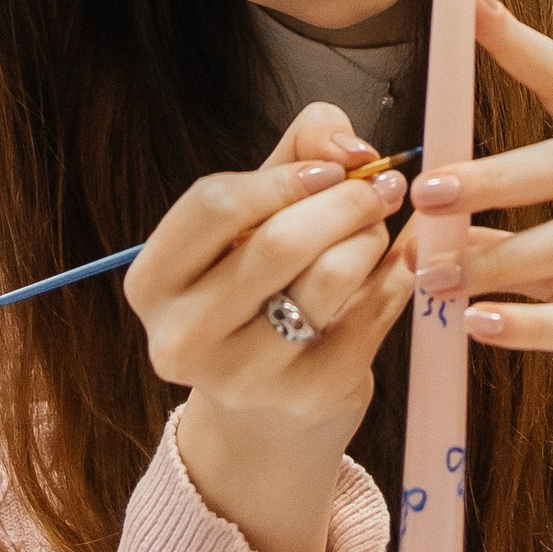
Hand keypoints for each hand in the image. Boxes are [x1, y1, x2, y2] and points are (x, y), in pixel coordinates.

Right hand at [134, 139, 417, 551]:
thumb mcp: (258, 212)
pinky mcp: (307, 399)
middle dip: (345, 201)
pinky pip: (371, 315)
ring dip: (370, 238)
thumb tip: (354, 146)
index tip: (333, 167)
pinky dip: (396, 277)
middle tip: (382, 187)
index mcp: (154, 281)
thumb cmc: (259, 285)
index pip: (215, 204)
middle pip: (279, 242)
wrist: (268, 405)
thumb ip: (299, 151)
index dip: (287, 175)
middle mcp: (183, 337)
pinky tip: (398, 264)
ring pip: (329, 278)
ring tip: (376, 230)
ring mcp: (243, 377)